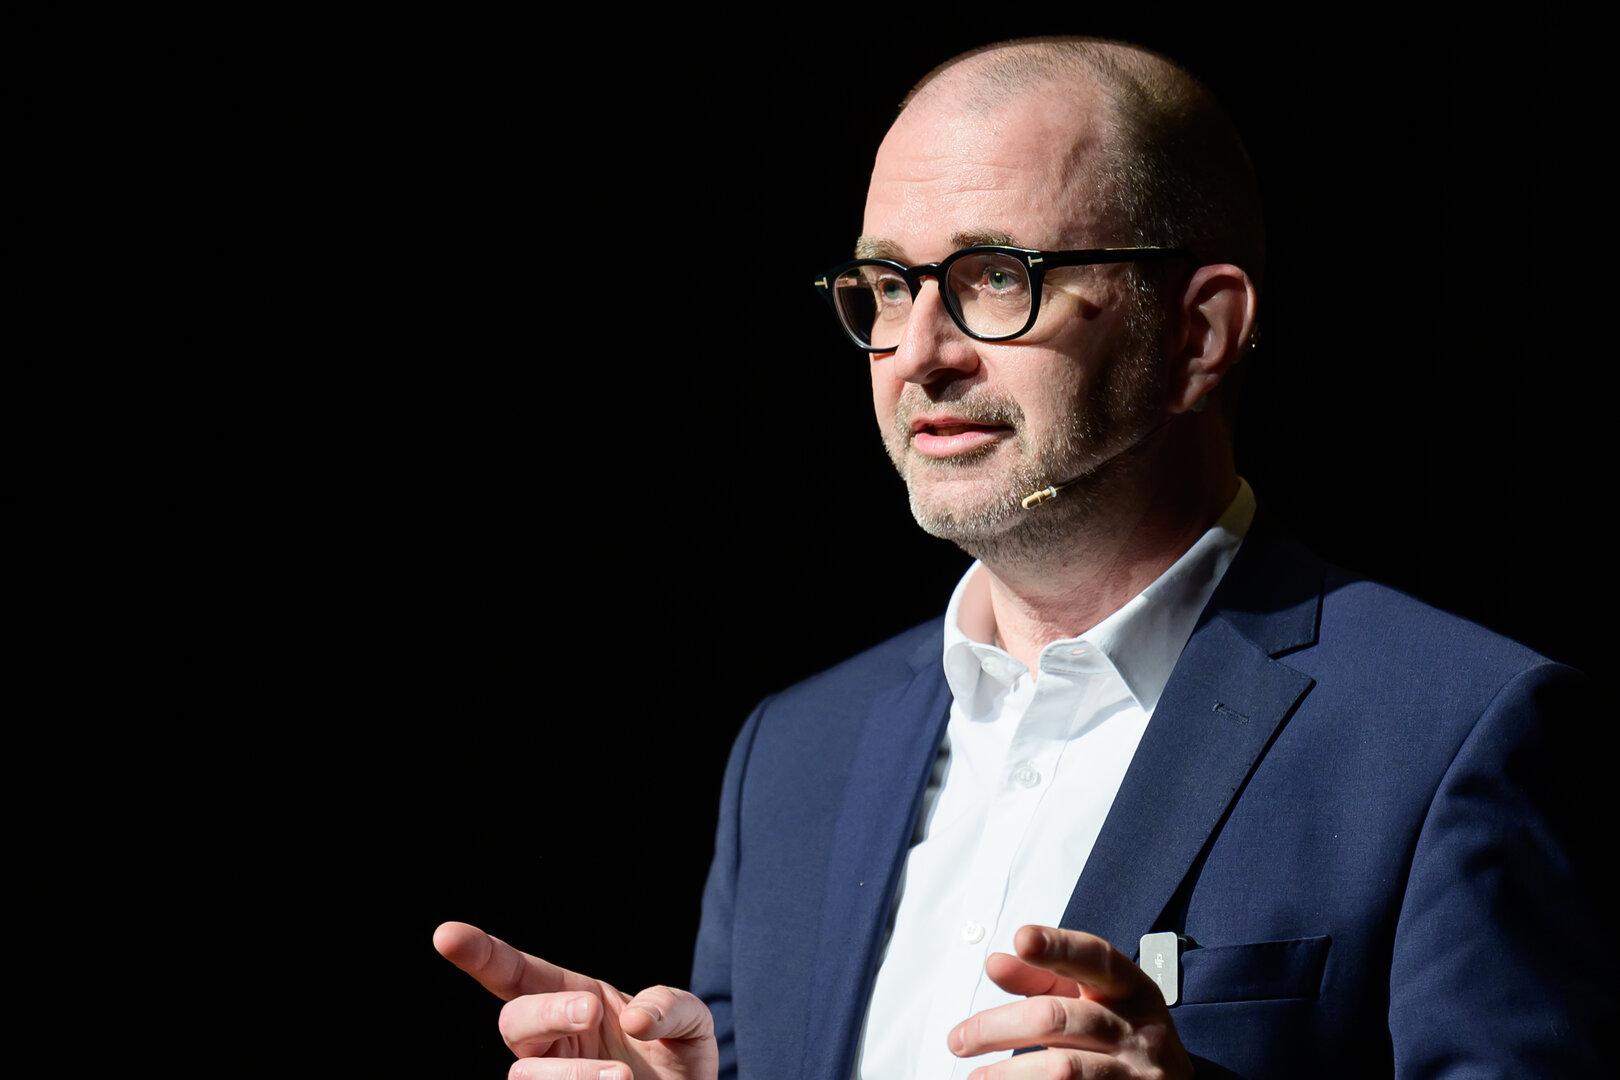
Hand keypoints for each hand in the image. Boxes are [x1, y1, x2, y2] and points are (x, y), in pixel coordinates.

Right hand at [433, 920, 717, 1079]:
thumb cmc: (678, 1062)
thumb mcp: (692, 1024)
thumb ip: (670, 1006)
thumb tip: (634, 1020)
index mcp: (575, 1000)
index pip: (517, 973)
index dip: (481, 953)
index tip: (446, 934)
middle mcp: (551, 1042)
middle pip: (514, 1021)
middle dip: (547, 1013)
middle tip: (590, 1014)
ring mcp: (548, 1079)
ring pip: (525, 1076)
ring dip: (574, 1076)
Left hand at [947, 924, 1192, 1079]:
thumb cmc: (1124, 1033)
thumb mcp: (1095, 999)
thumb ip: (1044, 980)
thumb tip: (996, 963)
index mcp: (1131, 988)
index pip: (1095, 959)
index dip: (1058, 947)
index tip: (1021, 938)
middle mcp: (1138, 1029)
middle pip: (1058, 1018)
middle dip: (997, 1027)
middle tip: (959, 1039)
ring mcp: (1135, 1073)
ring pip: (1062, 1068)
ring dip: (1008, 1073)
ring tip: (977, 1076)